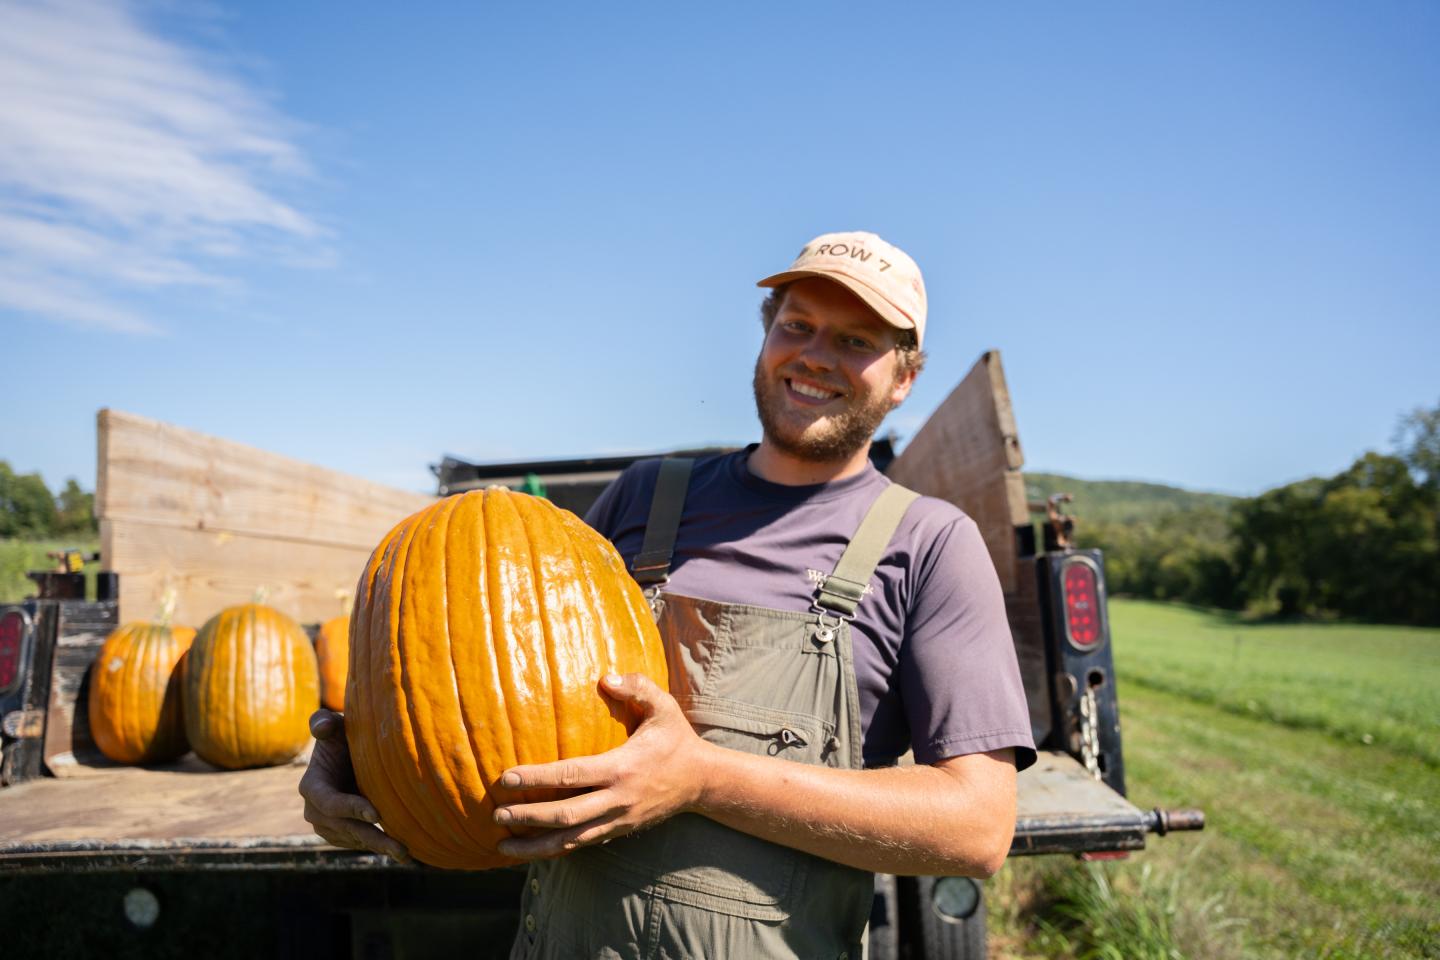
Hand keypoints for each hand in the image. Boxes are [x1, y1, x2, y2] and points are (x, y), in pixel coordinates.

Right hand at [298, 708, 410, 863]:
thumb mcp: (334, 726)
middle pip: (345, 829)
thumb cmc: (343, 735)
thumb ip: (324, 722)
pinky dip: (379, 847)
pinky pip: (360, 843)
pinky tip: (402, 851)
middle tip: (400, 848)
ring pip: (355, 840)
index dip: (351, 809)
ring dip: (380, 847)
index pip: (330, 803)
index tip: (377, 814)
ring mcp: (329, 826)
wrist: (348, 755)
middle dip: (372, 838)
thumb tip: (323, 727)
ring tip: (406, 854)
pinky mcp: (343, 834)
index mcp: (312, 786)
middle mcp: (316, 812)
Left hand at [492, 673, 707, 859]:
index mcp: (622, 768)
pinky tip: (532, 850)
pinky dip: (555, 850)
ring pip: (571, 840)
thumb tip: (605, 677)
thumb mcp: (663, 706)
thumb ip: (637, 687)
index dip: (536, 779)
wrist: (702, 781)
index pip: (571, 776)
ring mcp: (618, 820)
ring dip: (536, 846)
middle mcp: (617, 800)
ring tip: (503, 845)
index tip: (506, 779)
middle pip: (565, 816)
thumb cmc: (676, 738)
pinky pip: (582, 844)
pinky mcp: (619, 831)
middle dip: (529, 818)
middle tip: (497, 813)